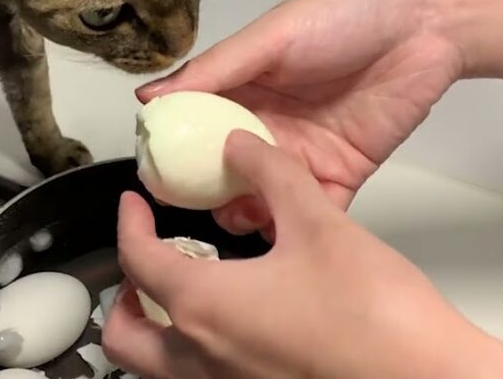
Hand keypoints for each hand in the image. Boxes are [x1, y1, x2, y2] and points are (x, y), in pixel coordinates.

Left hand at [101, 131, 502, 378]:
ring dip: (155, 328)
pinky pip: (198, 378)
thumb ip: (272, 174)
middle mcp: (202, 359)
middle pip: (124, 335)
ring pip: (156, 367)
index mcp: (205, 306)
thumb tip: (242, 146)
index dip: (128, 224)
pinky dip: (192, 352)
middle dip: (124, 294)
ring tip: (185, 291)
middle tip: (148, 258)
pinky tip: (234, 324)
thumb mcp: (319, 222)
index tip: (133, 205)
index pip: (136, 261)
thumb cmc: (378, 318)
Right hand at [138, 0, 462, 230]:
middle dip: (205, 195)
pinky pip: (311, 209)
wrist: (424, 26)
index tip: (153, 180)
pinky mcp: (340, 174)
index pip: (196, 126)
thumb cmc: (342, 17)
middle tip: (190, 214)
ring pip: (261, 196)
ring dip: (244, 213)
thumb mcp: (270, 37)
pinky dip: (292, 224)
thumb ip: (214, 70)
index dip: (174, 153)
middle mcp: (266, 125)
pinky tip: (277, 233)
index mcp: (243, 88)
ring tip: (233, 220)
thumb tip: (148, 99)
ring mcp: (302, 153)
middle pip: (224, 169)